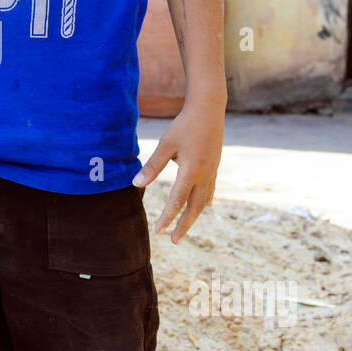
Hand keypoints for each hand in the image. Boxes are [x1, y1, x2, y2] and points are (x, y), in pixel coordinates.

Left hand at [132, 100, 223, 242]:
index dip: (167, 217)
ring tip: (185, 228)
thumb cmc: (184, 125)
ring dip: (194, 215)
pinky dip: (205, 200)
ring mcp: (212, 171)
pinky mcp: (215, 166)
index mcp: (191, 171)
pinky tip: (204, 206)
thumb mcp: (166, 145)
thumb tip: (136, 184)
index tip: (159, 231)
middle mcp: (204, 175)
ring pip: (203, 200)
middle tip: (174, 241)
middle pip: (194, 207)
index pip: (177, 200)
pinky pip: (210, 189)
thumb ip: (152, 166)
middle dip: (184, 225)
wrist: (209, 109)